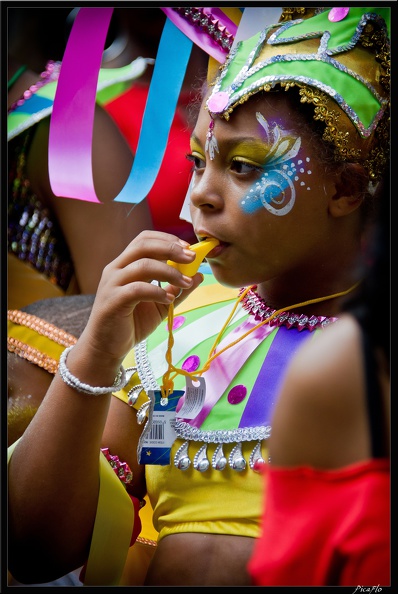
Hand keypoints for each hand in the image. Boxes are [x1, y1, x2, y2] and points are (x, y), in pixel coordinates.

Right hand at [79, 230, 202, 364]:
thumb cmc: (131, 324)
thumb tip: (199, 275)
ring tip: (186, 283)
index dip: (168, 239)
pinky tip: (169, 299)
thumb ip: (177, 289)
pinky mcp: (112, 301)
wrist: (106, 348)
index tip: (189, 248)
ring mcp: (112, 284)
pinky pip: (137, 289)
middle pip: (143, 246)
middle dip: (171, 249)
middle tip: (192, 258)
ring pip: (143, 265)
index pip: (144, 239)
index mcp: (125, 265)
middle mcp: (116, 269)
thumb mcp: (160, 304)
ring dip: (170, 272)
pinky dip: (157, 291)